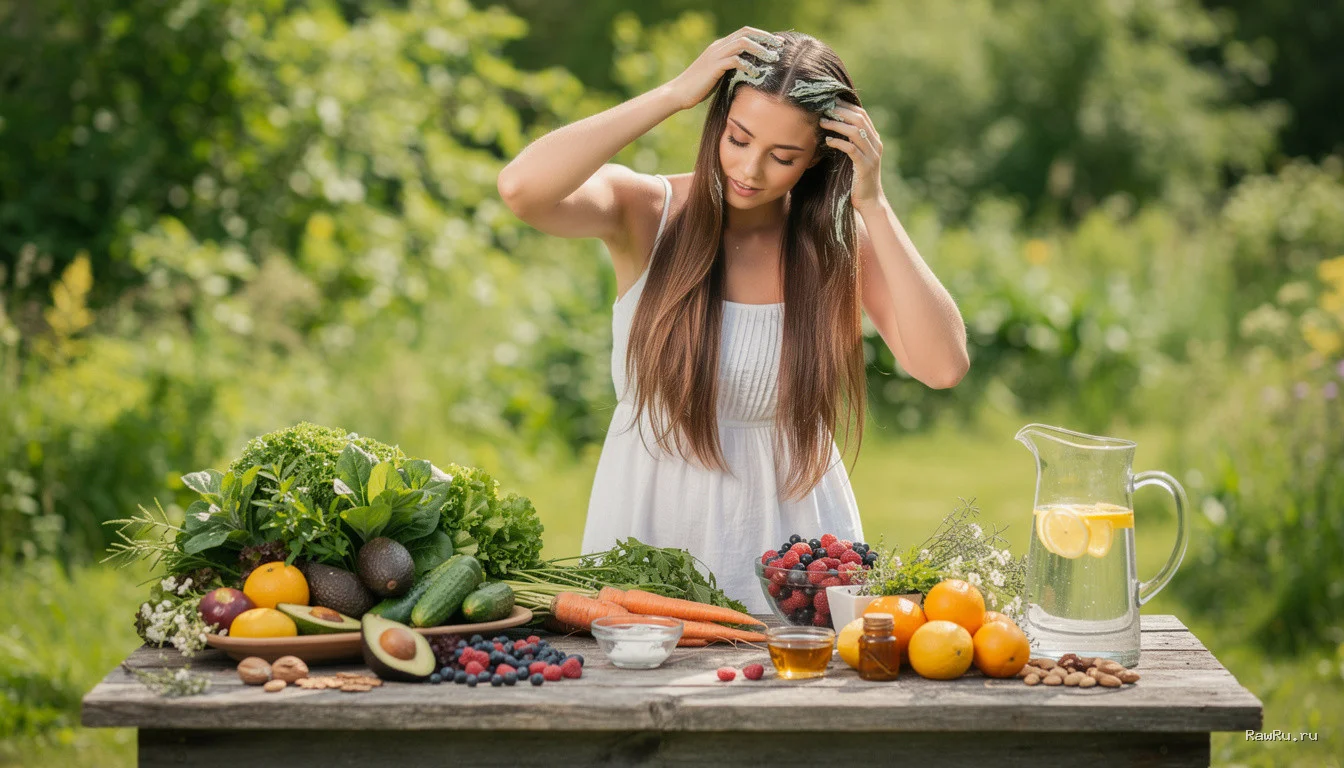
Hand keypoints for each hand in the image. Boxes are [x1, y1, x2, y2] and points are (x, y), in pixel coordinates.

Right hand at [664, 26, 783, 110]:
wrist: (678, 93)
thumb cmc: (699, 87)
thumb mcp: (718, 74)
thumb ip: (731, 68)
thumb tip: (748, 70)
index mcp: (720, 46)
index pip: (745, 33)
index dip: (762, 36)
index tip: (777, 43)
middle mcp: (719, 46)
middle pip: (746, 33)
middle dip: (766, 38)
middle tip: (780, 46)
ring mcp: (716, 55)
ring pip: (743, 43)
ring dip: (760, 49)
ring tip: (772, 59)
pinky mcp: (714, 67)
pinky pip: (735, 60)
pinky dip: (748, 65)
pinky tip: (756, 73)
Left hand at [820, 100, 884, 210]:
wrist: (870, 201)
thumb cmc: (858, 179)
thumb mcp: (856, 157)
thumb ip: (851, 142)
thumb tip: (833, 128)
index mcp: (874, 140)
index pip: (862, 115)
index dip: (846, 106)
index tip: (830, 101)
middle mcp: (875, 145)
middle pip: (859, 119)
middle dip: (840, 111)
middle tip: (824, 109)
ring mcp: (872, 155)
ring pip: (856, 132)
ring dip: (837, 125)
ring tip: (823, 122)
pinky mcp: (865, 167)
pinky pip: (852, 149)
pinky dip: (839, 143)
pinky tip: (828, 141)